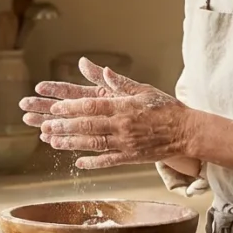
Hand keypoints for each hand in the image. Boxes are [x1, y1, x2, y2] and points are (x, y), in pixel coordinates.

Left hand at [19, 57, 195, 168]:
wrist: (187, 131)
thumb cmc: (165, 107)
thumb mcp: (143, 90)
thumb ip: (120, 82)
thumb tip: (103, 70)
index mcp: (124, 107)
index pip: (92, 106)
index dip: (71, 108)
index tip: (54, 108)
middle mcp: (122, 126)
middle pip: (87, 126)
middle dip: (63, 126)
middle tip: (45, 125)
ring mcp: (126, 143)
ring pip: (93, 144)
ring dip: (70, 143)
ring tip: (52, 141)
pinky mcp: (131, 157)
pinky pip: (108, 160)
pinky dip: (92, 162)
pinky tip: (77, 162)